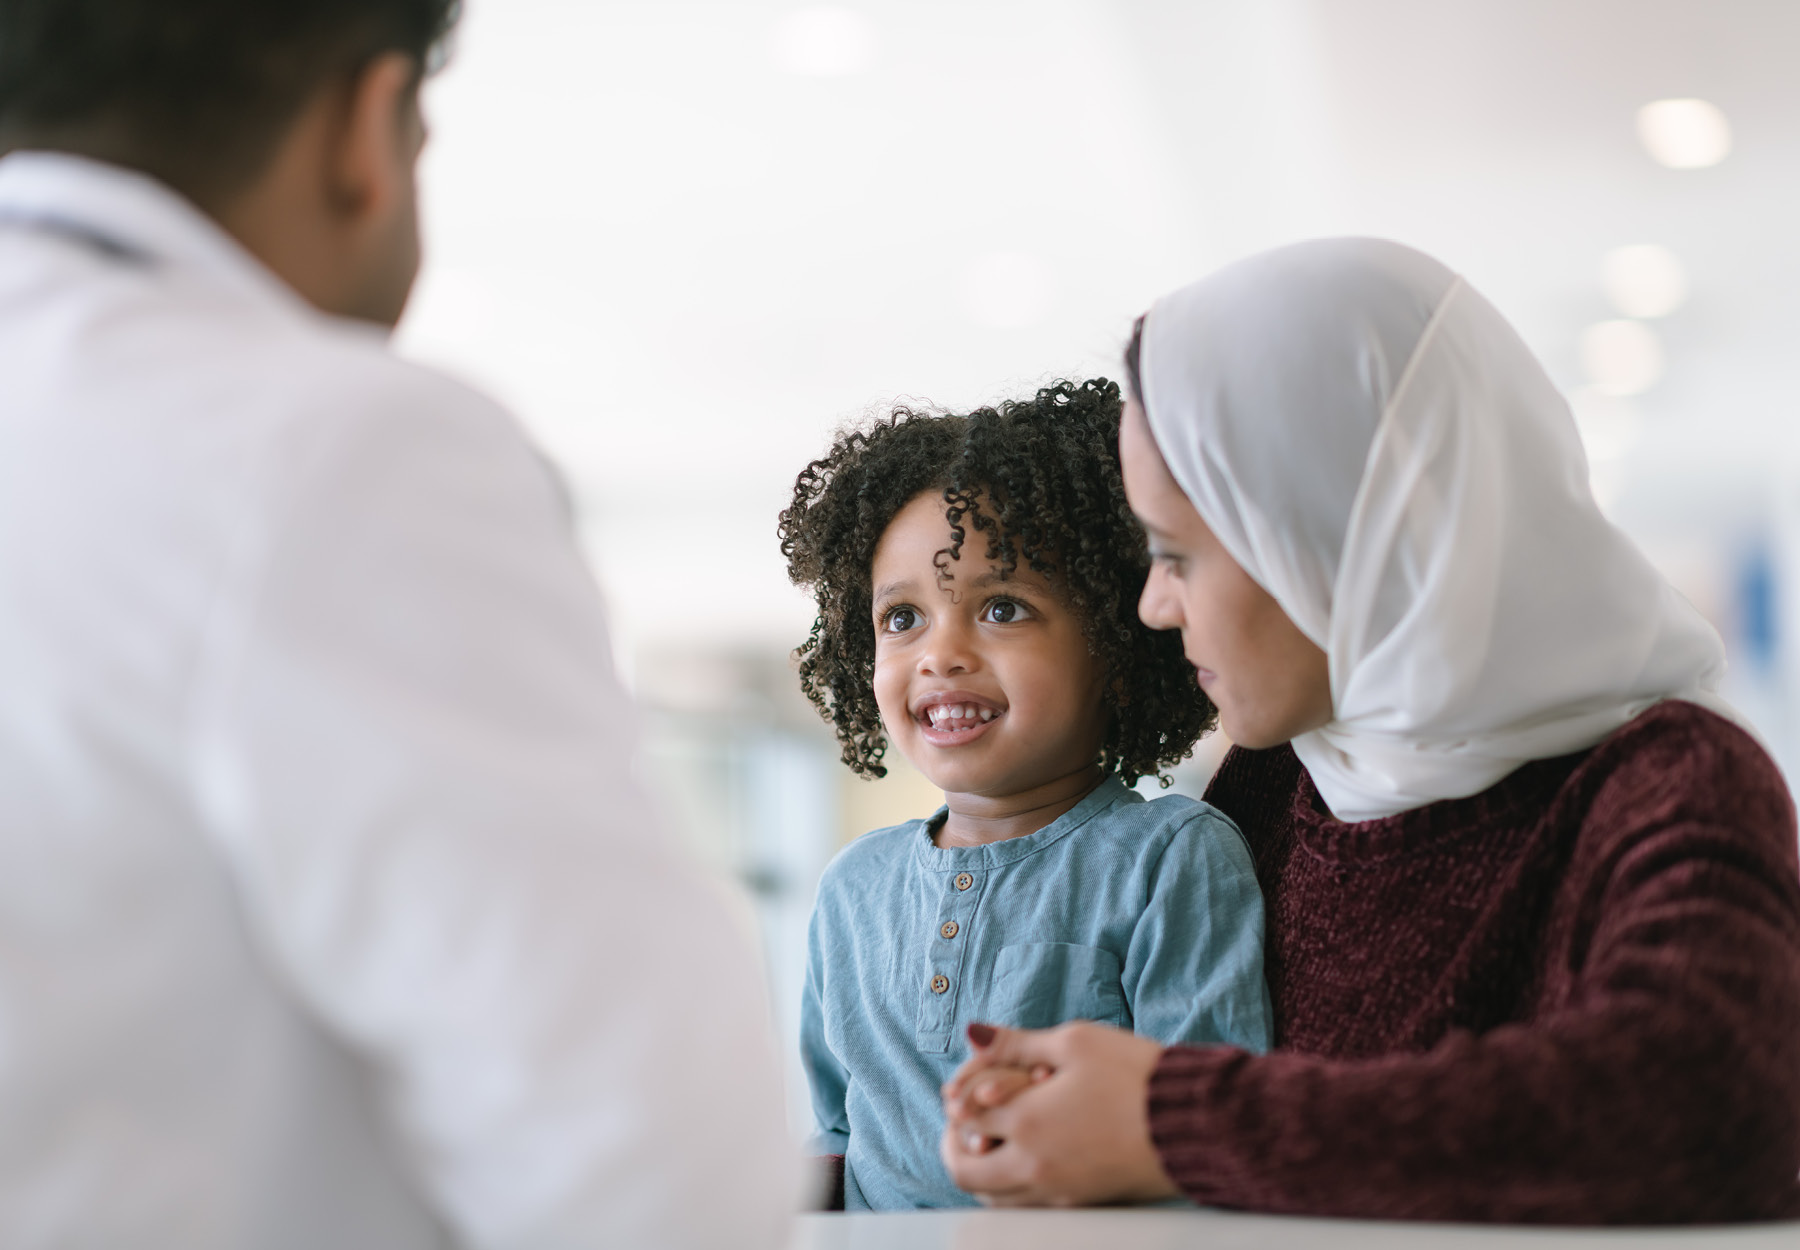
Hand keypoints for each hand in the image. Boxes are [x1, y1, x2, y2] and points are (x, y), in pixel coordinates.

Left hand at [938, 1021, 1179, 1206]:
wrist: (1196, 1123)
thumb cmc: (1137, 1074)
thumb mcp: (1076, 1041)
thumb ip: (1016, 1042)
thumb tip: (972, 1034)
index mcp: (1026, 1122)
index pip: (963, 1117)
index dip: (959, 1096)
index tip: (968, 1085)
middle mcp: (1034, 1165)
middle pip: (964, 1171)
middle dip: (954, 1144)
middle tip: (963, 1123)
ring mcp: (1057, 1191)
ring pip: (992, 1197)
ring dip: (981, 1168)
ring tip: (992, 1139)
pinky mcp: (1081, 1203)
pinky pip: (1025, 1205)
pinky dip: (1012, 1185)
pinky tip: (1028, 1156)